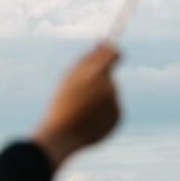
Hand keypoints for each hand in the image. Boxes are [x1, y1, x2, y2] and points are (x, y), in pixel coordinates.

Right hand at [32, 42, 121, 168]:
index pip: (114, 54)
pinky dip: (103, 111)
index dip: (112, 52)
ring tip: (81, 109)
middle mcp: (110, 88)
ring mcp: (115, 104)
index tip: (108, 50)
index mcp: (97, 74)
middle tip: (79, 93)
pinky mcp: (118, 118)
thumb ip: (88, 59)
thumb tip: (105, 44)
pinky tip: (89, 119)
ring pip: (110, 93)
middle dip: (97, 81)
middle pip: (108, 77)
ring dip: (99, 97)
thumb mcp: (69, 77)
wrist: (61, 135)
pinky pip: (112, 108)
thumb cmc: (61, 104)